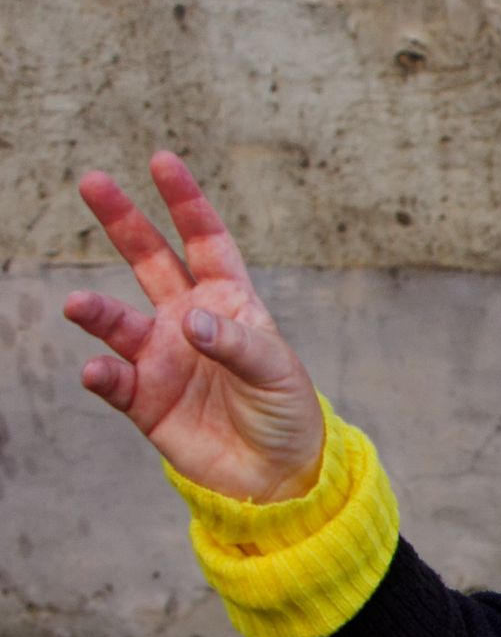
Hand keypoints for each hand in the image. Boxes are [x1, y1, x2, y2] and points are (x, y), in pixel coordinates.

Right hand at [65, 153, 324, 502]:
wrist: (275, 474)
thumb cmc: (286, 412)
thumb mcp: (276, 372)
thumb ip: (236, 343)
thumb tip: (188, 320)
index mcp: (230, 302)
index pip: (206, 241)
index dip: (185, 202)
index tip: (161, 161)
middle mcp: (188, 320)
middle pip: (149, 259)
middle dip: (123, 221)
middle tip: (92, 181)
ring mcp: (161, 356)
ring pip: (118, 320)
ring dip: (97, 311)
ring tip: (79, 305)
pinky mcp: (142, 398)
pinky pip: (112, 378)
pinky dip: (102, 373)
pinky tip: (97, 371)